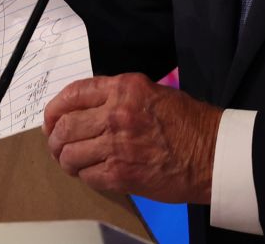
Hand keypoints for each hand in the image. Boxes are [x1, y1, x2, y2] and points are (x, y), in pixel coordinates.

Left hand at [43, 73, 220, 204]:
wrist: (212, 153)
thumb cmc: (189, 123)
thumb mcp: (153, 93)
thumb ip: (119, 97)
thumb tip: (87, 110)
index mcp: (124, 88)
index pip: (73, 93)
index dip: (55, 109)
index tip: (52, 120)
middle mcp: (116, 112)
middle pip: (65, 126)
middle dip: (56, 139)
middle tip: (59, 147)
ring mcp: (117, 144)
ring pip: (70, 153)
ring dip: (67, 161)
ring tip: (74, 163)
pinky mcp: (120, 173)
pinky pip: (87, 175)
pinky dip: (85, 176)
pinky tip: (94, 174)